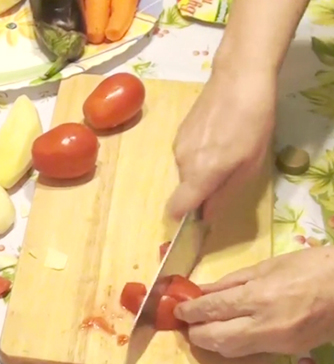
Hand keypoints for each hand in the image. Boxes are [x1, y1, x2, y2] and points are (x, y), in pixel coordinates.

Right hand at [167, 69, 276, 219]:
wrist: (238, 78)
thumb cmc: (253, 122)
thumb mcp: (251, 164)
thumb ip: (226, 193)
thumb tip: (209, 214)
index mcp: (200, 174)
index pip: (176, 208)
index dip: (184, 218)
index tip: (199, 218)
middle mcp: (182, 163)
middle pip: (186, 189)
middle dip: (202, 190)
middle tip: (229, 174)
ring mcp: (177, 146)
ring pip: (187, 171)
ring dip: (202, 170)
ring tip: (227, 150)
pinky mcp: (179, 132)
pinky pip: (187, 155)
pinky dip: (199, 154)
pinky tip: (219, 136)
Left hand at [174, 247, 333, 356]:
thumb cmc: (312, 266)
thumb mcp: (267, 266)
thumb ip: (231, 282)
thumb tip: (202, 290)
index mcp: (260, 297)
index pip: (213, 309)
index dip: (190, 311)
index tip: (176, 310)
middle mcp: (266, 324)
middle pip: (217, 338)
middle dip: (196, 333)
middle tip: (186, 322)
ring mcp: (278, 341)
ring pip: (232, 351)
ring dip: (212, 342)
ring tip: (202, 327)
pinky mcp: (288, 351)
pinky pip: (251, 351)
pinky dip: (234, 344)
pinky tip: (228, 332)